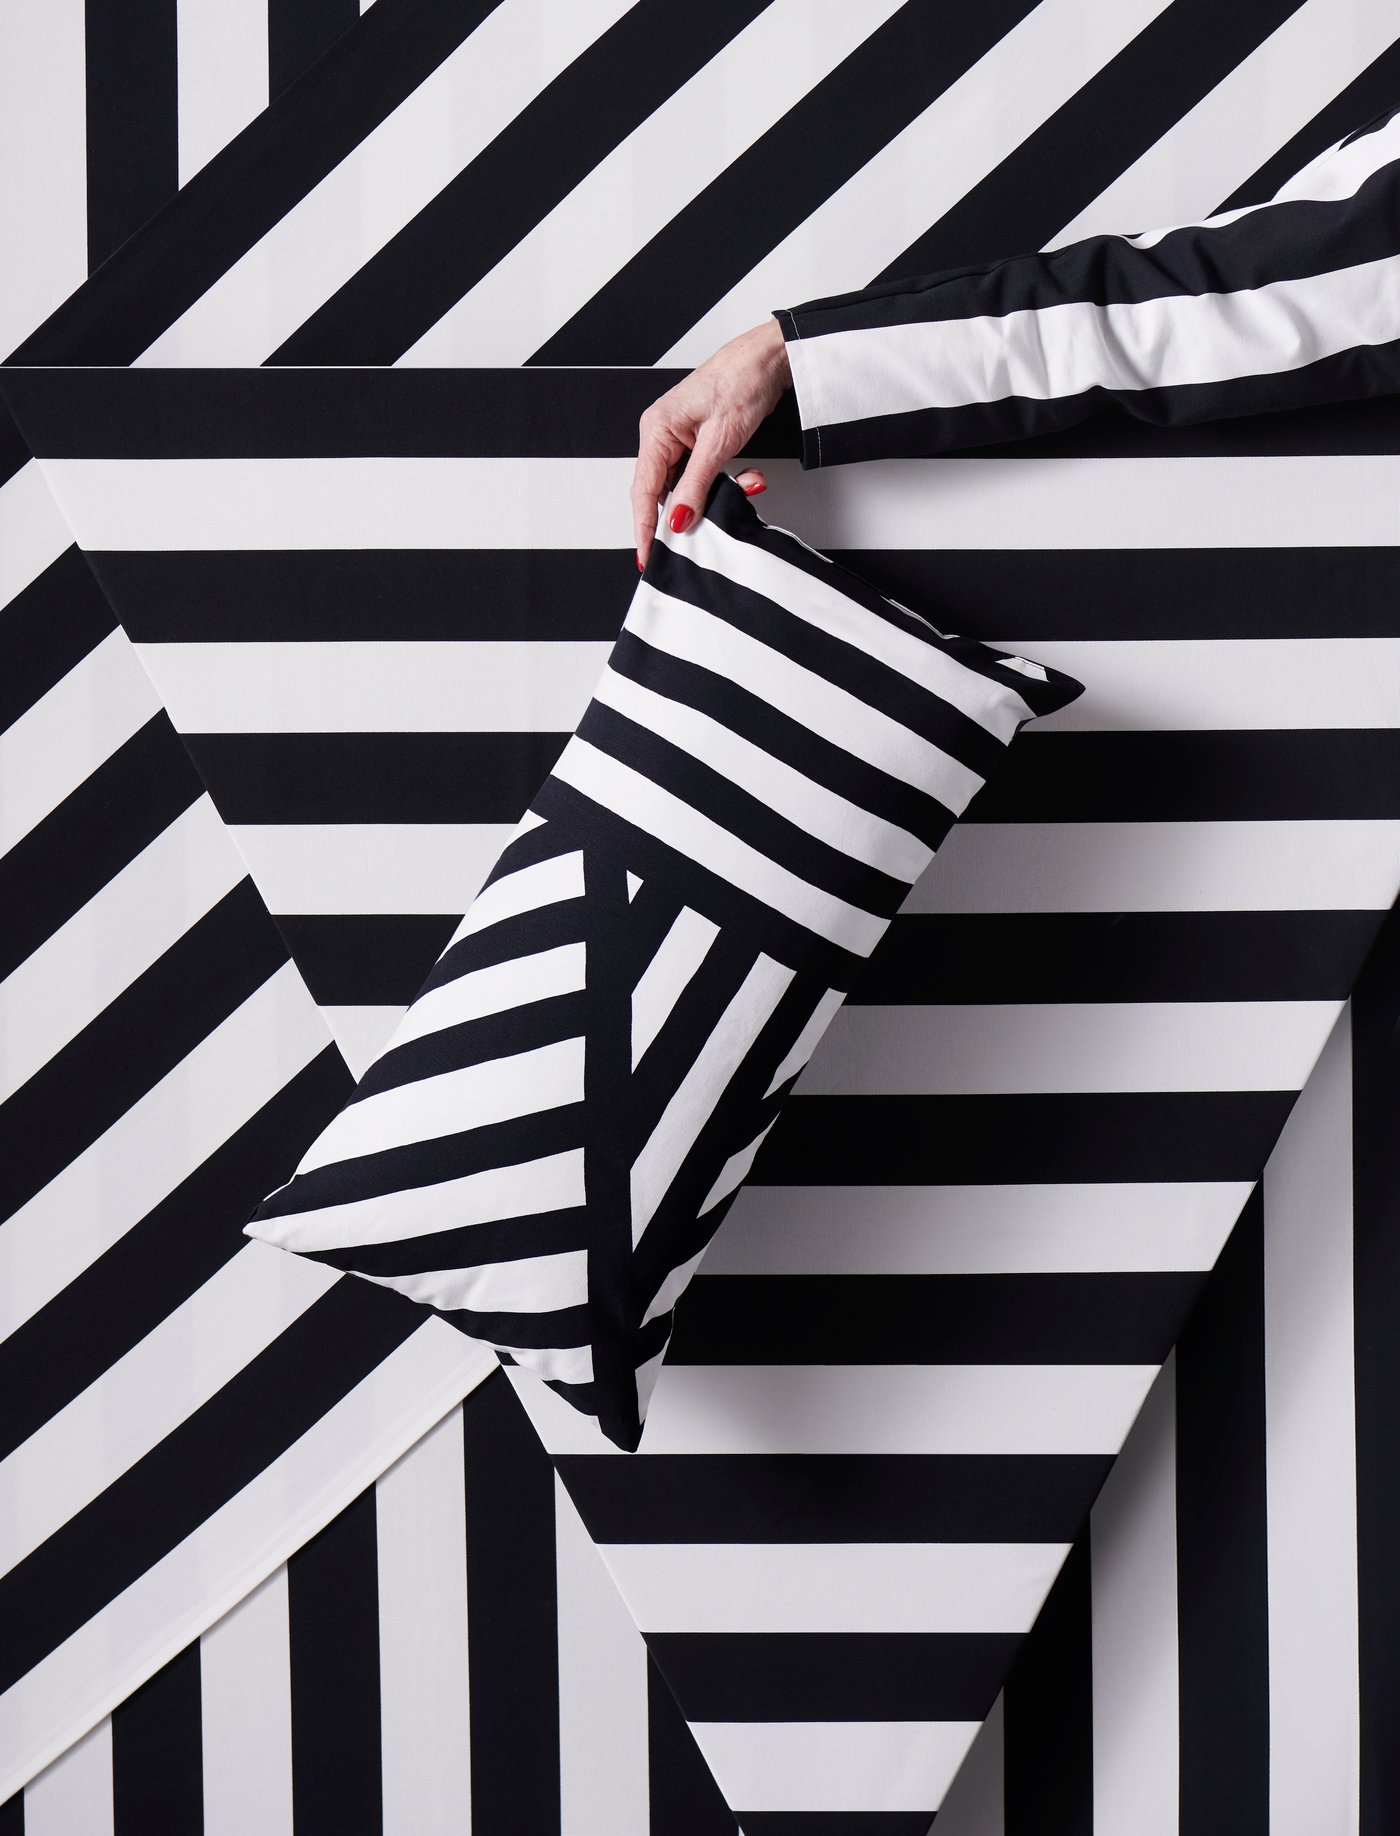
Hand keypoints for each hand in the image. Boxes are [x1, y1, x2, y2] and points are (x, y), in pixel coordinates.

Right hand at [632, 315, 791, 569]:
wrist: (771, 357)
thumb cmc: (743, 380)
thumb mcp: (720, 440)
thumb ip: (696, 485)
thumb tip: (677, 519)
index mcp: (657, 429)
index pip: (643, 490)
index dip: (644, 527)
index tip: (647, 555)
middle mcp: (662, 433)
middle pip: (661, 491)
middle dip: (687, 512)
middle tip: (700, 538)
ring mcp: (680, 437)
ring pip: (687, 485)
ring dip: (714, 496)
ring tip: (744, 486)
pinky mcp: (699, 441)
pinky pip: (702, 474)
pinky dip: (724, 484)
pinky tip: (747, 479)